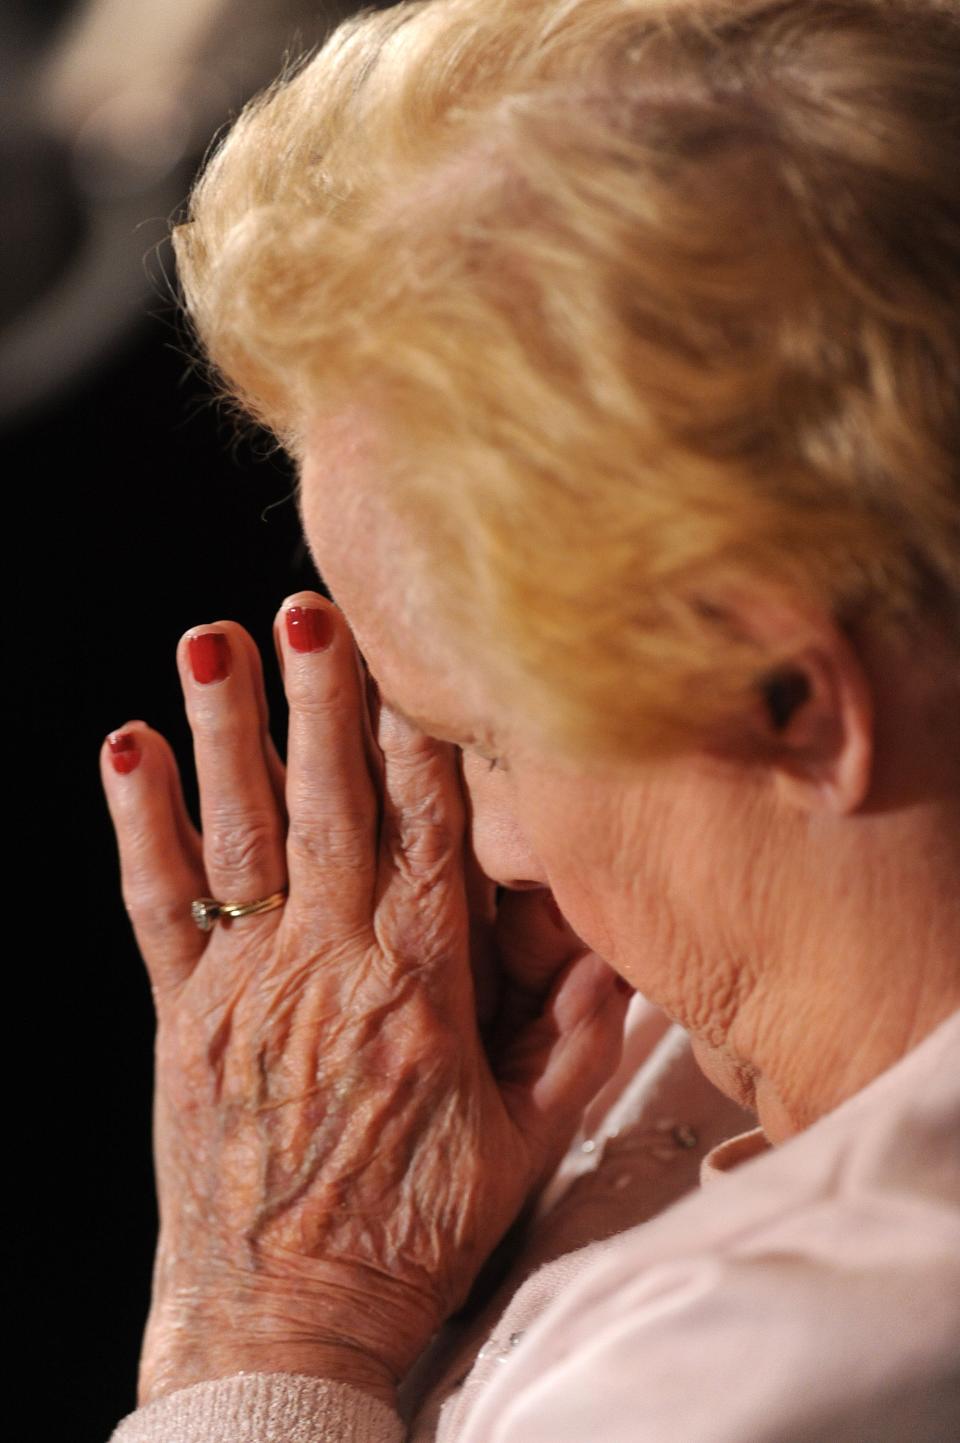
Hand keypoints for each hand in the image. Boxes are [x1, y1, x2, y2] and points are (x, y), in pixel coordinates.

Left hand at [101, 594, 627, 1405]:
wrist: (285, 1318)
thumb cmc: (408, 1233)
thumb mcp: (520, 1146)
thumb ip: (574, 1042)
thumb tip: (617, 950)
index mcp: (420, 987)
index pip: (426, 831)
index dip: (419, 735)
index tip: (414, 654)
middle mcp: (328, 965)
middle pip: (329, 805)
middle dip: (322, 699)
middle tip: (311, 607)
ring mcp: (245, 985)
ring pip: (237, 834)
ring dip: (226, 733)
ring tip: (213, 641)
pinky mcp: (180, 1017)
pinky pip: (156, 904)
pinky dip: (138, 824)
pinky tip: (127, 752)